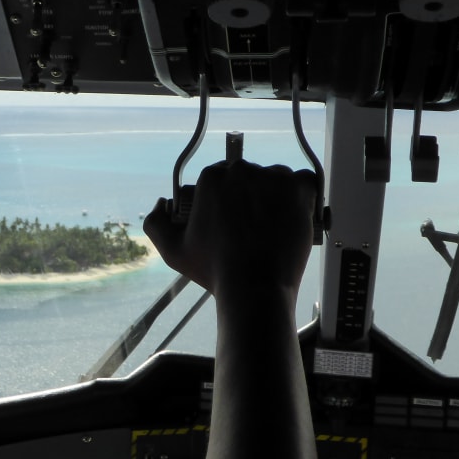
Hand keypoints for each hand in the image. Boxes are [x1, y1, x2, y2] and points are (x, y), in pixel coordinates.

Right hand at [143, 159, 316, 296]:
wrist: (255, 287)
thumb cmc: (214, 270)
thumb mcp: (172, 251)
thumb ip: (155, 223)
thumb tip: (163, 203)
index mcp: (211, 179)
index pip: (219, 179)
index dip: (223, 199)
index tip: (228, 219)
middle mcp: (242, 171)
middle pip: (247, 177)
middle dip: (247, 196)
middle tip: (250, 225)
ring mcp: (274, 178)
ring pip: (273, 178)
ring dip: (273, 194)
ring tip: (270, 224)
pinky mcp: (299, 190)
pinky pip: (303, 180)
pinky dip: (299, 193)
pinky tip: (290, 212)